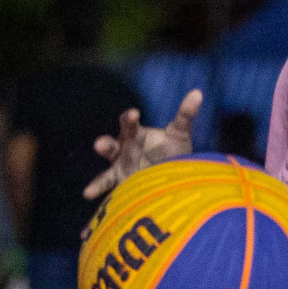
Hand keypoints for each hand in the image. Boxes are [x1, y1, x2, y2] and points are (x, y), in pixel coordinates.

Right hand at [84, 90, 202, 200]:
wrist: (176, 175)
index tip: (133, 114)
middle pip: (109, 145)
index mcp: (135, 135)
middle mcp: (123, 151)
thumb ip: (185, 114)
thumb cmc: (172, 150)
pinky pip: (110, 191)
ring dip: (97, 181)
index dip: (128, 118)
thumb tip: (198, 92)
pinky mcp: (122, 187)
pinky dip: (98, 193)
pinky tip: (90, 196)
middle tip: (100, 144)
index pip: (128, 123)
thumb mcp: (179, 133)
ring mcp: (120, 170)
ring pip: (105, 173)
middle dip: (104, 144)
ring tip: (90, 189)